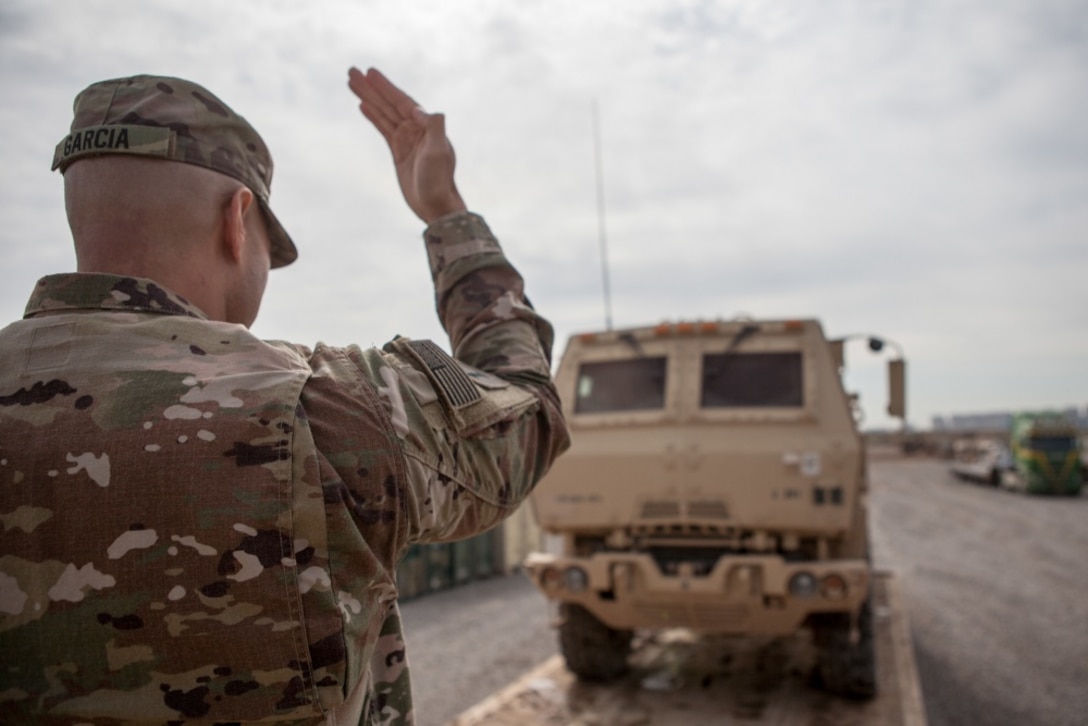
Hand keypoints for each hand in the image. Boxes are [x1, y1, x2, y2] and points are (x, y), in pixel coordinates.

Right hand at [348, 67, 466, 223]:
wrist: (436, 206)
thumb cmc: (439, 180)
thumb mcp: (439, 152)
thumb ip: (434, 127)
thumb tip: (420, 109)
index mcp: (425, 125)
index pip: (401, 101)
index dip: (385, 87)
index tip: (369, 72)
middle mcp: (416, 129)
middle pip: (389, 103)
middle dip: (371, 87)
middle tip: (351, 71)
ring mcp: (406, 139)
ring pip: (384, 113)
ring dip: (368, 98)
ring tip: (352, 82)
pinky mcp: (399, 151)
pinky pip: (383, 128)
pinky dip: (373, 116)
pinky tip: (363, 105)